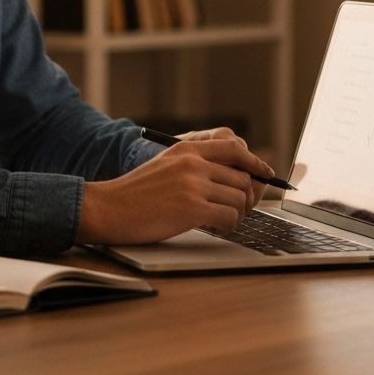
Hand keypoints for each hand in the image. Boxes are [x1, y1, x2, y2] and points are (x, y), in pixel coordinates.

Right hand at [76, 127, 274, 245]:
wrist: (108, 208)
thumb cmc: (136, 193)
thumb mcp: (166, 166)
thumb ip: (195, 166)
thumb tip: (233, 177)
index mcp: (186, 149)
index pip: (235, 148)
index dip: (255, 163)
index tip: (265, 174)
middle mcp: (192, 163)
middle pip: (242, 178)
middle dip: (247, 196)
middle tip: (239, 209)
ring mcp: (193, 185)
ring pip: (239, 199)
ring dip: (237, 213)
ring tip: (221, 219)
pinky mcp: (192, 208)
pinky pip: (230, 216)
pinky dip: (229, 224)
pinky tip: (215, 226)